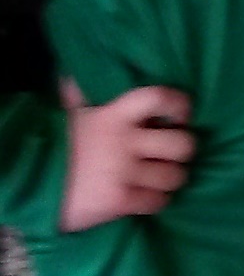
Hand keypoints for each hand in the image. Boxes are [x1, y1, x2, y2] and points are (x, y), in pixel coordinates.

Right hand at [58, 80, 193, 233]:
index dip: (180, 105)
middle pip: (182, 144)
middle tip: (172, 156)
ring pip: (175, 176)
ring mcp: (122, 173)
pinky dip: (156, 201)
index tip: (181, 116)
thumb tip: (73, 74)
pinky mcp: (118, 201)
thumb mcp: (67, 115)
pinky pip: (157, 202)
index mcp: (113, 115)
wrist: (28, 185)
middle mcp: (123, 142)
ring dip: (170, 179)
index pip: (160, 98)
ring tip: (160, 178)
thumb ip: (78, 94)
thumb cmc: (55, 148)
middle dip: (182, 152)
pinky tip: (146, 198)